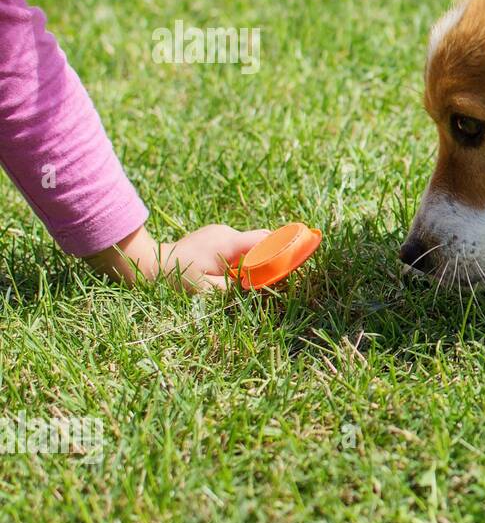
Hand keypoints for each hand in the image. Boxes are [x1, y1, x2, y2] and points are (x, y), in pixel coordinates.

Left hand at [85, 223, 271, 293]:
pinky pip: (236, 245)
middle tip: (279, 270)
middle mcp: (226, 232)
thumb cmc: (175, 278)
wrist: (148, 264)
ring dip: (254, 257)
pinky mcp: (212, 236)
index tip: (297, 254)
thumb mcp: (208, 290)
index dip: (283, 246)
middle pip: (260, 239)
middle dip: (272, 253)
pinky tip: (235, 271)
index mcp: (228, 243)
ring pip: (247, 243)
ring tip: (253, 276)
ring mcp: (218, 232)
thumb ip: (235, 289)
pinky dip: (242, 256)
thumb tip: (255, 287)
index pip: (265, 239)